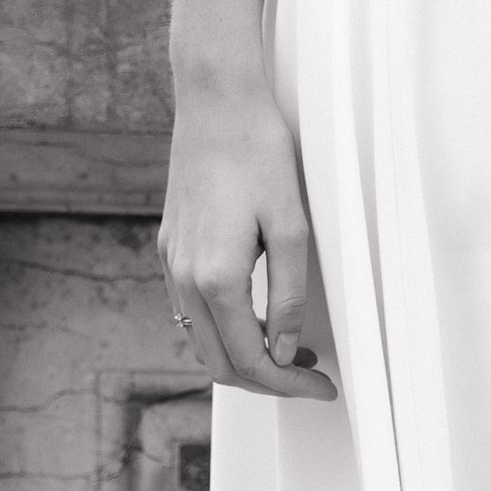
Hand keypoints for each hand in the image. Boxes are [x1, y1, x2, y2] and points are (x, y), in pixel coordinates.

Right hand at [159, 84, 339, 400]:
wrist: (215, 103)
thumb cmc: (259, 153)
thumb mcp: (291, 223)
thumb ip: (289, 293)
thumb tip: (286, 348)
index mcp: (214, 278)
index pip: (249, 359)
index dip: (288, 383)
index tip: (322, 387)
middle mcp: (183, 279)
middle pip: (219, 363)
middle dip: (266, 379)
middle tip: (310, 376)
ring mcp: (170, 264)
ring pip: (202, 340)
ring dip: (243, 356)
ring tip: (290, 350)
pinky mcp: (168, 247)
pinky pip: (190, 311)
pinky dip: (223, 328)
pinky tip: (257, 317)